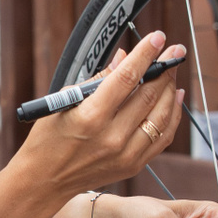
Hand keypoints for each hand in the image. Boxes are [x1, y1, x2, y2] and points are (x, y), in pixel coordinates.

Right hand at [14, 31, 188, 202]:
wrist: (44, 181)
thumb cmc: (48, 138)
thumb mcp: (63, 102)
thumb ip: (98, 80)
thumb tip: (124, 58)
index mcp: (91, 117)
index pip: (126, 78)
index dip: (145, 54)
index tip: (158, 37)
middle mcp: (112, 137)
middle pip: (149, 95)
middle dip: (164, 68)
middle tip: (174, 49)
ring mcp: (126, 154)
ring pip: (161, 116)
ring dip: (171, 89)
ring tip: (173, 71)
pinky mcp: (133, 165)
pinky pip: (162, 137)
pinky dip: (172, 115)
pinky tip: (174, 98)